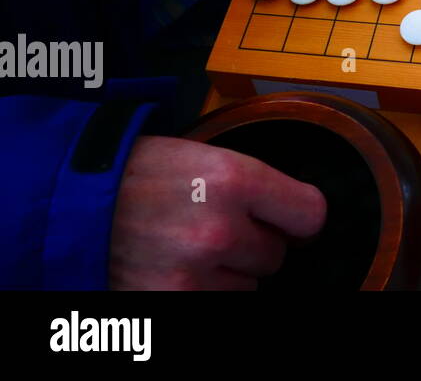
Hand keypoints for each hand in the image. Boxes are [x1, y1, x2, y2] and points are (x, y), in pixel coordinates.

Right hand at [109, 135, 326, 290]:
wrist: (68, 202)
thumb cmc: (141, 173)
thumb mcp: (206, 156)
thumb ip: (255, 185)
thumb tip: (299, 216)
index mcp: (235, 179)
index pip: (311, 215)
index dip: (300, 218)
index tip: (291, 220)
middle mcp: (219, 230)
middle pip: (275, 257)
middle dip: (253, 245)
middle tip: (217, 228)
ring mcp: (193, 274)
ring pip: (246, 288)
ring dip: (226, 275)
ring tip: (188, 248)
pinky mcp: (168, 304)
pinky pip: (214, 305)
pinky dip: (201, 292)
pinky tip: (177, 269)